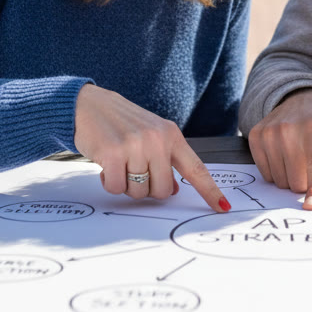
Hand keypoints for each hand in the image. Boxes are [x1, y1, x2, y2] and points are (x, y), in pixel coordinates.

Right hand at [73, 84, 229, 212]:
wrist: (88, 104)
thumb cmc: (122, 122)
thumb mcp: (151, 134)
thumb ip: (166, 160)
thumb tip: (175, 190)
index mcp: (171, 135)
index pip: (196, 168)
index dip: (210, 191)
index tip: (223, 206)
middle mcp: (157, 140)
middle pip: (163, 191)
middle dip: (148, 189)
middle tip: (134, 171)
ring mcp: (135, 146)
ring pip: (139, 192)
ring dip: (126, 185)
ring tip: (119, 163)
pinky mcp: (112, 154)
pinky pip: (116, 188)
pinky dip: (109, 182)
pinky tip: (105, 164)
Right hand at [248, 89, 311, 209]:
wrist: (304, 97)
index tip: (310, 206)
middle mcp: (289, 130)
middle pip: (295, 182)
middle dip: (305, 183)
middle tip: (311, 167)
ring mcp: (270, 133)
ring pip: (279, 181)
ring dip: (290, 178)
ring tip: (298, 158)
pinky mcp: (256, 136)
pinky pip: (265, 174)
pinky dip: (276, 172)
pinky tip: (284, 155)